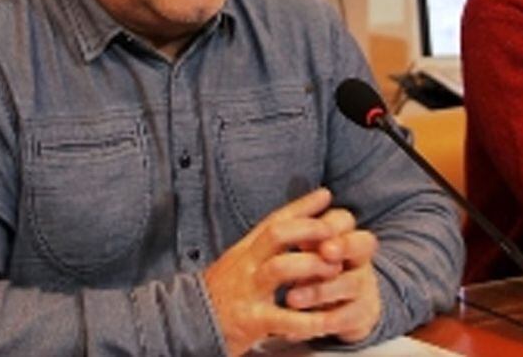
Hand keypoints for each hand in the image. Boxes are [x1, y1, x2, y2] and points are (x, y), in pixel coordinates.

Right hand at [203, 188, 381, 354]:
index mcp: (245, 250)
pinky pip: (282, 318)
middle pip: (276, 234)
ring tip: (334, 270)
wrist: (187, 327)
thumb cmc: (222, 294)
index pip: (275, 220)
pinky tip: (326, 320)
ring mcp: (247, 291)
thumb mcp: (239, 263)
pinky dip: (307, 320)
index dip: (301, 206)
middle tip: (336, 233)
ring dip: (311, 266)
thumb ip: (263, 247)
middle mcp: (245, 265)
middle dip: (309, 229)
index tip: (327, 195)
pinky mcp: (250, 321)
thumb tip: (292, 225)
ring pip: (280, 268)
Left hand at [284, 207, 380, 342]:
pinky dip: (317, 324)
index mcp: (344, 236)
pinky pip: (344, 319)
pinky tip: (292, 330)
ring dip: (320, 290)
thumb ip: (299, 241)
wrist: (344, 310)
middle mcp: (359, 258)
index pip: (344, 220)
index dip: (332, 224)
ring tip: (291, 298)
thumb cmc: (318, 272)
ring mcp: (363, 286)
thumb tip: (278, 226)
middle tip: (325, 252)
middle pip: (363, 243)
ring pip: (351, 283)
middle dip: (345, 245)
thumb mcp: (310, 253)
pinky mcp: (361, 316)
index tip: (310, 231)